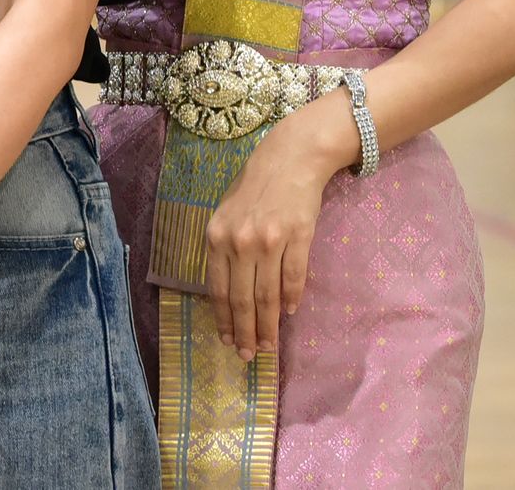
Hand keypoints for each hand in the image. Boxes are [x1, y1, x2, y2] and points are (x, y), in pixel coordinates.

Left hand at [204, 96, 352, 361]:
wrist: (289, 158)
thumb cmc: (254, 187)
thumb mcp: (226, 214)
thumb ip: (223, 250)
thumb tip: (228, 292)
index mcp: (217, 237)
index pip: (219, 289)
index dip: (224, 319)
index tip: (227, 341)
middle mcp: (240, 241)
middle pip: (243, 299)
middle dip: (245, 332)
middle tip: (247, 355)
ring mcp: (270, 240)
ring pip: (268, 295)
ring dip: (268, 325)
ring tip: (268, 345)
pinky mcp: (297, 237)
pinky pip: (294, 277)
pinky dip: (291, 298)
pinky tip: (288, 313)